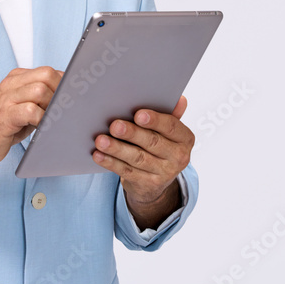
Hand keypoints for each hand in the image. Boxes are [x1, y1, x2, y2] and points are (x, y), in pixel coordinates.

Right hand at [0, 66, 61, 165]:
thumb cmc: (2, 127)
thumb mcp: (23, 108)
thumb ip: (41, 100)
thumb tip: (69, 99)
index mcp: (17, 78)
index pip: (49, 71)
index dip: (65, 85)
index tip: (73, 99)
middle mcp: (11, 84)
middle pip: (47, 75)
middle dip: (60, 92)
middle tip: (62, 110)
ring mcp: (6, 98)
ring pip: (40, 89)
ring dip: (51, 106)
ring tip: (51, 119)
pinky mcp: (4, 115)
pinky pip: (30, 110)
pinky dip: (41, 119)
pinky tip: (41, 127)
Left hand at [92, 95, 194, 226]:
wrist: (158, 180)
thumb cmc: (161, 145)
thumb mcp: (168, 131)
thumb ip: (171, 114)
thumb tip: (180, 99)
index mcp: (185, 138)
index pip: (171, 126)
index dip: (155, 120)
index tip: (138, 114)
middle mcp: (178, 157)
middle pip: (152, 142)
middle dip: (132, 133)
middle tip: (115, 126)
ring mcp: (164, 173)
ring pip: (137, 158)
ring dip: (117, 149)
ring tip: (101, 140)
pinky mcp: (148, 185)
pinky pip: (127, 172)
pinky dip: (111, 163)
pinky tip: (99, 155)